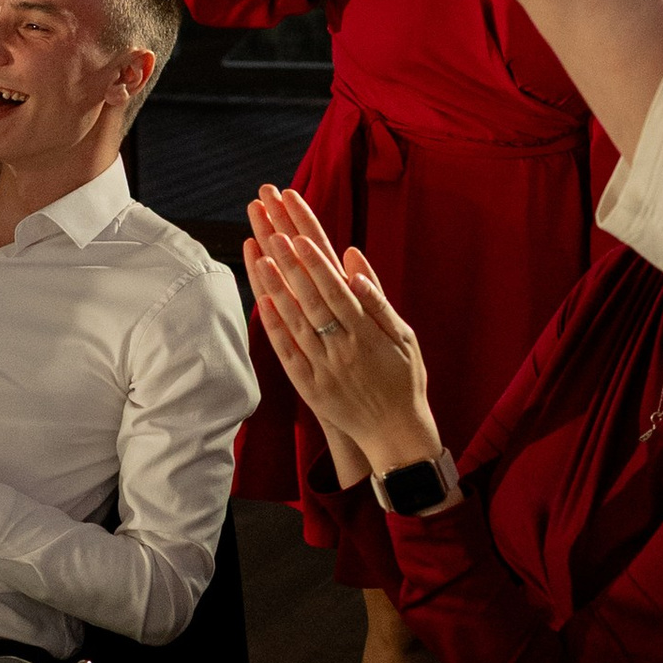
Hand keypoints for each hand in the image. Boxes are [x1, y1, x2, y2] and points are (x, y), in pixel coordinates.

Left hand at [244, 185, 440, 486]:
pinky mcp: (309, 385)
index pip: (336, 288)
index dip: (316, 260)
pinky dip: (275, 326)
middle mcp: (342, 347)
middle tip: (270, 228)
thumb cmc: (404, 380)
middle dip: (290, 260)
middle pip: (310, 297)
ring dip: (276, 286)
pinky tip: (261, 300)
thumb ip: (378, 299)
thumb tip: (355, 260)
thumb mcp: (403, 337)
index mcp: (368, 332)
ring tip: (258, 253)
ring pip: (295, 320)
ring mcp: (323, 366)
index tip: (299, 233)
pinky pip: (288, 352)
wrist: (396, 434)